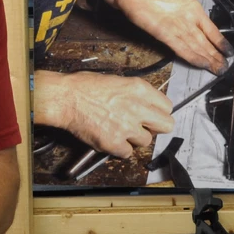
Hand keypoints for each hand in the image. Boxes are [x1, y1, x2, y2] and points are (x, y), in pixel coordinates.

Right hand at [35, 70, 173, 157]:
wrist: (66, 98)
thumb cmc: (84, 87)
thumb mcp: (117, 80)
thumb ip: (135, 94)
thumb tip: (145, 105)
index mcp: (139, 89)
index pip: (167, 106)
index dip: (158, 113)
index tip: (152, 116)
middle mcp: (138, 107)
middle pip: (166, 125)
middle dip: (156, 128)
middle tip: (144, 127)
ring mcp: (127, 126)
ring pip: (146, 141)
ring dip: (135, 139)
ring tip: (120, 131)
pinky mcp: (115, 142)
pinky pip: (127, 153)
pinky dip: (119, 149)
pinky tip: (110, 139)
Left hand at [102, 0, 232, 73]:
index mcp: (193, 10)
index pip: (210, 30)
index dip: (219, 41)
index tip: (229, 52)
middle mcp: (186, 23)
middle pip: (204, 43)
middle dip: (215, 55)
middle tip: (225, 68)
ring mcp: (175, 30)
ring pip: (194, 47)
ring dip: (206, 58)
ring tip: (218, 69)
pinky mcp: (163, 34)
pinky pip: (179, 47)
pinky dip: (190, 55)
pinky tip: (200, 62)